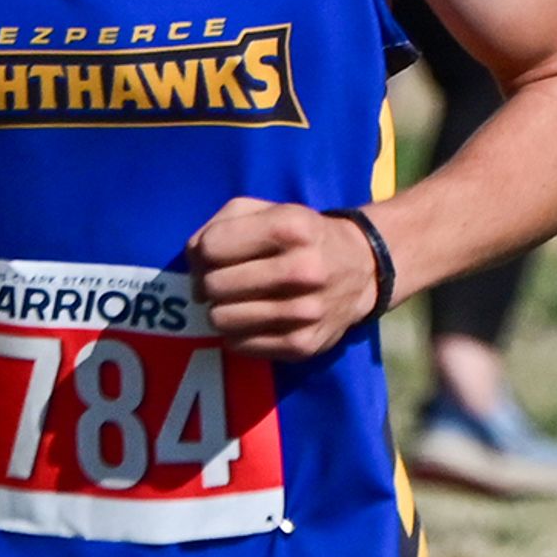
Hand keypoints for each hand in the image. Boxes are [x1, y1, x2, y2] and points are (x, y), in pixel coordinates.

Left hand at [189, 198, 382, 359]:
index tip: (216, 256)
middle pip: (213, 286)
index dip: (203, 252)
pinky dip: (237, 333)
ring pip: (221, 320)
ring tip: (237, 301)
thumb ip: (220, 223)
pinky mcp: (303, 345)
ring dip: (221, 310)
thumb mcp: (268, 210)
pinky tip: (255, 319)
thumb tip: (192, 260)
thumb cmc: (303, 235)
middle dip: (209, 283)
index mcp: (291, 227)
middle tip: (224, 281)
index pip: (211, 247)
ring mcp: (304, 312)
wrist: (364, 270)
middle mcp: (302, 269)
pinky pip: (239, 345)